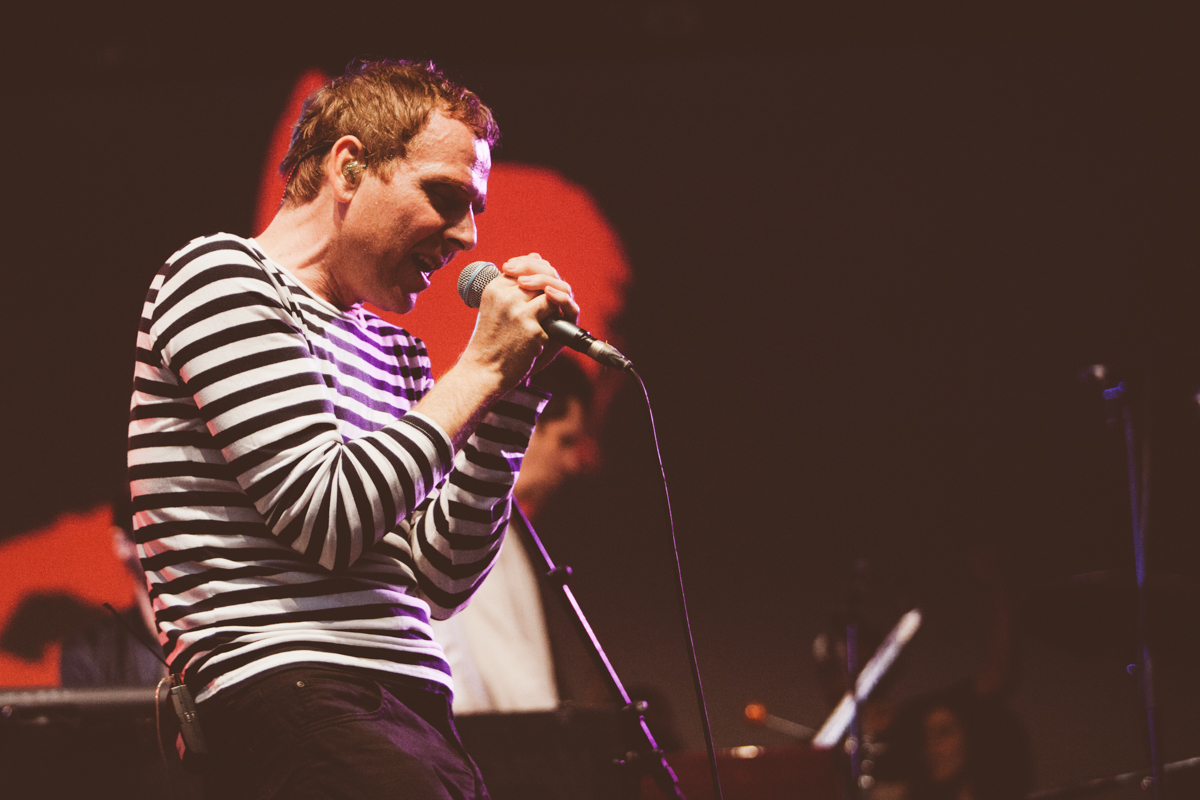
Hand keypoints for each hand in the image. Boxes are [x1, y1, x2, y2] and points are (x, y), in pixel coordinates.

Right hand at [462, 253, 579, 385]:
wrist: (482, 371)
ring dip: (556, 305)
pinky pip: (555, 318)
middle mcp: (506, 296)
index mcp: (494, 288)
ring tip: (551, 317)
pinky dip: (553, 327)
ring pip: (551, 294)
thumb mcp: (496, 306)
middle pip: (541, 278)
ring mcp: (519, 312)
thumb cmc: (491, 341)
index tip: (542, 283)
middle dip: (553, 286)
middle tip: (553, 301)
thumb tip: (536, 256)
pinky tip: (542, 337)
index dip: (537, 271)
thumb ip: (515, 283)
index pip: (523, 267)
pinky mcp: (532, 328)